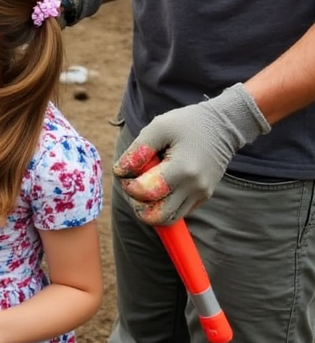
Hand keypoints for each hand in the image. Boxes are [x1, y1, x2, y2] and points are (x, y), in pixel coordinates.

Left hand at [113, 83, 269, 224]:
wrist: (222, 126)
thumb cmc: (187, 123)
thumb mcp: (158, 128)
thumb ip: (137, 151)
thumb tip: (120, 172)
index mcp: (182, 169)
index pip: (146, 193)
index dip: (128, 185)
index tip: (125, 170)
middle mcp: (194, 187)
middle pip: (158, 217)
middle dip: (137, 205)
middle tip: (133, 185)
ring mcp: (201, 194)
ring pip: (169, 218)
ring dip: (150, 208)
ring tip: (144, 185)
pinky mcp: (203, 196)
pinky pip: (179, 211)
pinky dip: (163, 204)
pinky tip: (158, 184)